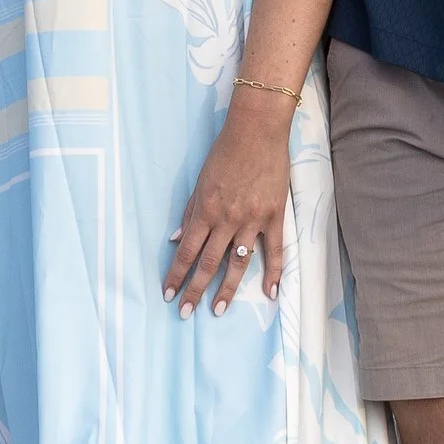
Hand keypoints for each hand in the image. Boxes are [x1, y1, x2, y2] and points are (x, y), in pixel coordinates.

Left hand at [163, 88, 292, 315]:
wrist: (257, 131)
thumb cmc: (225, 152)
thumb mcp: (200, 180)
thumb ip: (190, 212)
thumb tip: (176, 240)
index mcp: (205, 210)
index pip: (187, 251)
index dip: (176, 275)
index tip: (168, 294)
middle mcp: (227, 219)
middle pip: (209, 263)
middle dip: (195, 290)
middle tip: (185, 313)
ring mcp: (253, 219)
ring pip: (238, 263)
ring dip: (227, 289)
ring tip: (218, 310)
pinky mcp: (274, 216)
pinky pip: (275, 250)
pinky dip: (274, 272)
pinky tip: (269, 293)